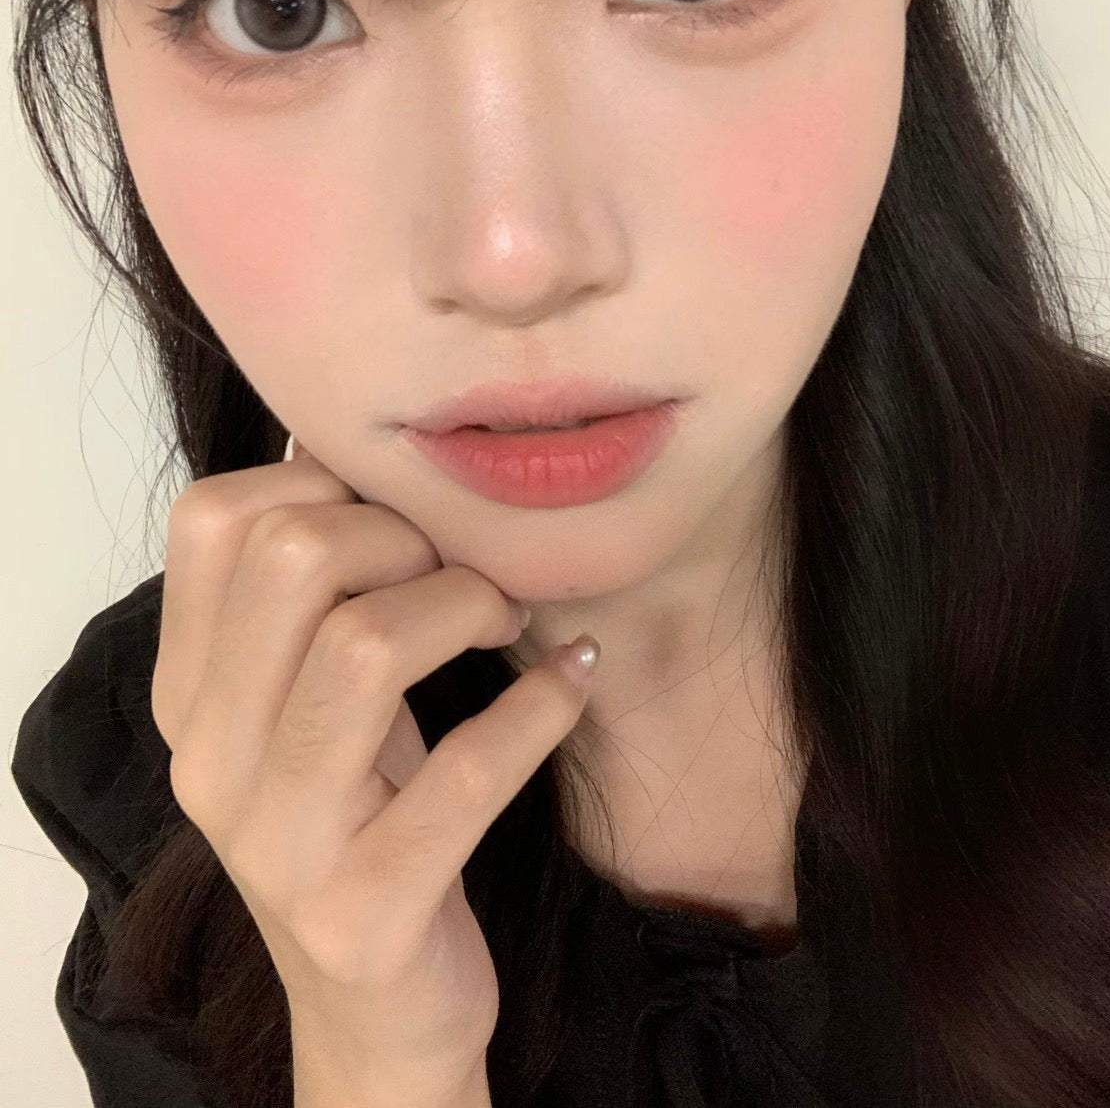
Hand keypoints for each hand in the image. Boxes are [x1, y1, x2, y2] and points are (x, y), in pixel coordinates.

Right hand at [151, 434, 597, 1107]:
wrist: (377, 1013)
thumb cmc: (361, 815)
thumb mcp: (310, 700)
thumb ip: (310, 592)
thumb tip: (352, 442)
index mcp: (188, 692)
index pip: (212, 519)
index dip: (323, 484)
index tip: (397, 520)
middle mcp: (210, 760)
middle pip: (294, 560)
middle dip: (407, 537)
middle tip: (463, 574)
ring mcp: (280, 844)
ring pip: (365, 645)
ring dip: (468, 606)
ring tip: (509, 622)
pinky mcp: (367, 913)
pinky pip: (466, 772)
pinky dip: (541, 706)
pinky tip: (575, 680)